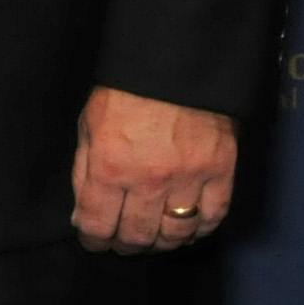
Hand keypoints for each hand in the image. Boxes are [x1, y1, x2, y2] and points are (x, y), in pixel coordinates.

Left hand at [71, 87, 235, 253]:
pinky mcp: (220, 171)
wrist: (176, 60)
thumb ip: (84, 172)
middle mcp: (148, 180)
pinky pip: (212, 218)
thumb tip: (82, 216)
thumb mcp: (89, 125)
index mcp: (110, 166)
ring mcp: (187, 178)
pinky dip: (199, 230)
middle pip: (136, 237)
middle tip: (124, 240)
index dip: (93, 240)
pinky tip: (188, 227)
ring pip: (174, 234)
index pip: (98, 226)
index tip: (95, 239)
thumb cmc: (127, 91)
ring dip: (161, 243)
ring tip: (154, 236)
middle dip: (125, 244)